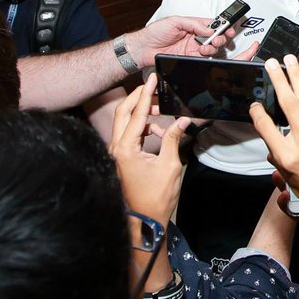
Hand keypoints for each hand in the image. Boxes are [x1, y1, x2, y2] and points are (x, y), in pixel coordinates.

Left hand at [109, 74, 189, 225]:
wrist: (144, 219)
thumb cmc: (156, 197)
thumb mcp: (169, 165)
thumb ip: (172, 139)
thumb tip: (182, 120)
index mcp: (126, 148)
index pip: (136, 114)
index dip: (146, 95)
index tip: (152, 79)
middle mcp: (116, 148)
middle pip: (123, 113)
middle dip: (138, 97)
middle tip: (151, 85)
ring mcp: (117, 153)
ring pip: (126, 123)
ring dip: (142, 113)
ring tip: (161, 109)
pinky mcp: (121, 158)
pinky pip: (130, 134)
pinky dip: (143, 127)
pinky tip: (159, 131)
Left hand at [127, 16, 237, 66]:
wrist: (144, 48)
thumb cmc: (155, 32)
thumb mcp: (175, 21)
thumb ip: (193, 24)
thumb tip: (208, 28)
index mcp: (192, 25)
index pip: (212, 24)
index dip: (222, 25)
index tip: (228, 28)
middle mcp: (195, 36)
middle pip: (215, 37)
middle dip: (220, 37)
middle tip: (217, 38)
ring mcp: (193, 47)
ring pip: (212, 48)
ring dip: (213, 47)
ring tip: (206, 46)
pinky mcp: (190, 57)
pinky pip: (204, 57)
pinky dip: (206, 55)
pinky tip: (202, 52)